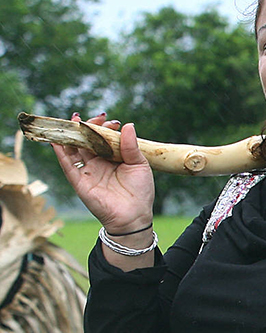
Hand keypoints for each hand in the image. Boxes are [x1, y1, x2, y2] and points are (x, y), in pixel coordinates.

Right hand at [52, 115, 154, 234]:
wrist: (134, 215)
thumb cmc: (140, 191)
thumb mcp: (139, 165)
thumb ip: (130, 146)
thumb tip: (128, 125)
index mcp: (112, 158)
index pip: (103, 138)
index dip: (104, 127)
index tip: (111, 121)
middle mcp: (97, 162)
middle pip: (86, 140)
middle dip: (87, 126)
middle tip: (95, 117)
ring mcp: (87, 171)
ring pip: (74, 149)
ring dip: (72, 135)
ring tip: (74, 121)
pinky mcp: (79, 181)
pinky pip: (67, 164)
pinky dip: (61, 151)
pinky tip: (58, 140)